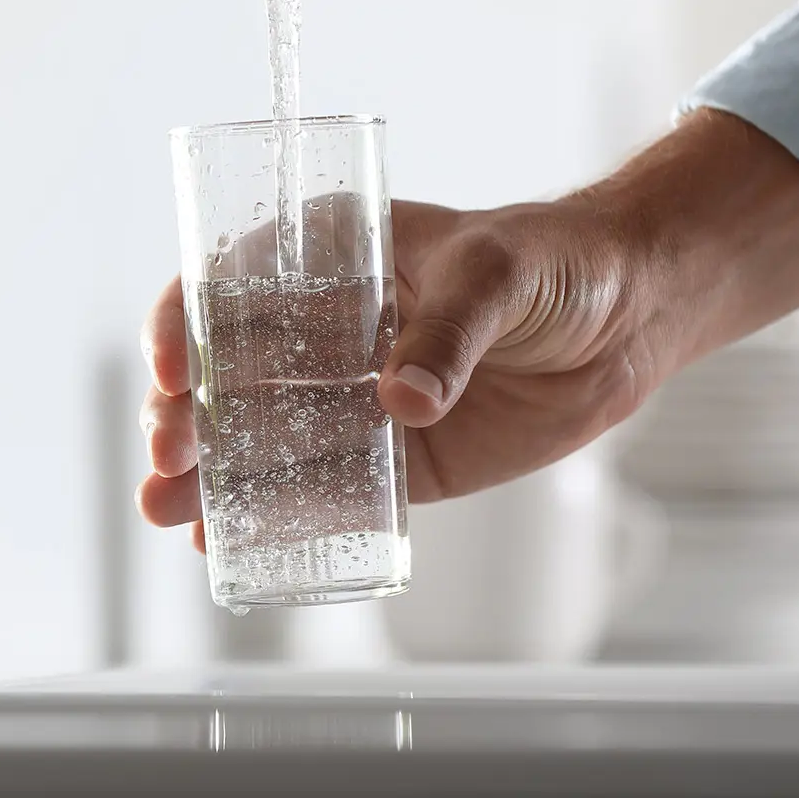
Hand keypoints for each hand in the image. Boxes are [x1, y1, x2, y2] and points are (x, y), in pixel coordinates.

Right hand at [136, 109, 798, 550]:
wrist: (633, 317)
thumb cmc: (559, 260)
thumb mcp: (499, 272)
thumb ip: (450, 331)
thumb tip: (400, 401)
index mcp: (328, 255)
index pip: (227, 282)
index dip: (181, 323)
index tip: (165, 367)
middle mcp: (321, 327)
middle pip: (225, 371)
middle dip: (182, 414)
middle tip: (167, 456)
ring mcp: (351, 396)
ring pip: (260, 438)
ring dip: (207, 475)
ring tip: (166, 511)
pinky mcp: (393, 457)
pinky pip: (323, 490)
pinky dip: (275, 516)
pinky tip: (226, 542)